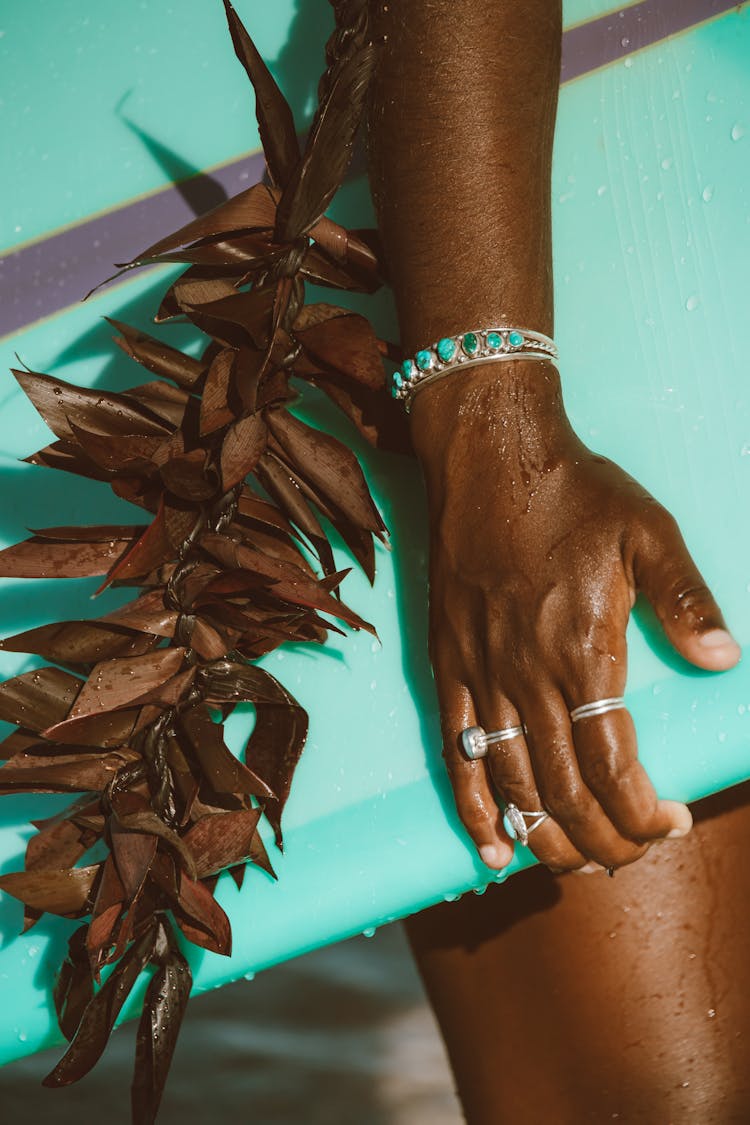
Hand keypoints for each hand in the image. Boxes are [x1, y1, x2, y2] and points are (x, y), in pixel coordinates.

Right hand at [411, 361, 740, 872]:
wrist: (489, 458)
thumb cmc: (574, 493)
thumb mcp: (648, 531)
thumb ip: (686, 598)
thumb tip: (724, 658)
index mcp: (581, 651)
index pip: (613, 767)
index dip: (642, 813)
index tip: (672, 825)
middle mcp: (526, 676)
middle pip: (564, 792)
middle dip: (602, 841)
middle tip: (631, 856)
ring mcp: (480, 675)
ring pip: (512, 786)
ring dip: (546, 839)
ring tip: (577, 866)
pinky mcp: (447, 665)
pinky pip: (457, 754)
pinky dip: (475, 808)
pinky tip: (492, 848)